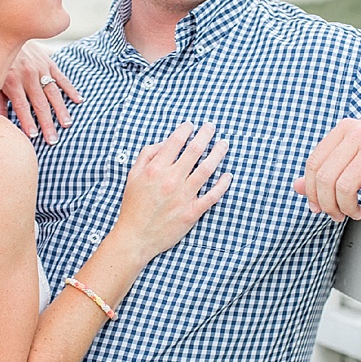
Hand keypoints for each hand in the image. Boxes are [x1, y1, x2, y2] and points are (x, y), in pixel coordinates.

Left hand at [0, 43, 81, 141]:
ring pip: (53, 93)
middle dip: (46, 123)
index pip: (22, 106)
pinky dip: (70, 89)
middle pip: (39, 104)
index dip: (27, 121)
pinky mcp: (49, 62)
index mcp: (12, 81)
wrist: (5, 31)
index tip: (33, 136)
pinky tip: (78, 101)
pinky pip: (62, 77)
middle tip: (53, 139)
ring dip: (61, 110)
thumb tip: (0, 122)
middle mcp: (28, 75)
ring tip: (67, 124)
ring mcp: (41, 68)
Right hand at [115, 122, 231, 259]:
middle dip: (206, 135)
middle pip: (195, 150)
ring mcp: (184, 196)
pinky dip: (223, 184)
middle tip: (212, 128)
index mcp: (155, 169)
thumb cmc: (134, 206)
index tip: (191, 125)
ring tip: (224, 144)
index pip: (175, 142)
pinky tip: (227, 176)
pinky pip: (213, 195)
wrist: (136, 236)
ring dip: (218, 153)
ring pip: (208, 169)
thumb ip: (146, 156)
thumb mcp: (132, 176)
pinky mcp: (192, 212)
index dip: (186, 129)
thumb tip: (164, 143)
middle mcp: (171, 180)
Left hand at [294, 119, 360, 221]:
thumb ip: (326, 169)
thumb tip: (296, 188)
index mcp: (344, 129)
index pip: (314, 164)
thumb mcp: (353, 155)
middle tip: (336, 214)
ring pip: (345, 187)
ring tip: (353, 212)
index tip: (317, 206)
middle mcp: (360, 133)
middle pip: (326, 178)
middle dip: (327, 204)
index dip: (311, 191)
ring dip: (346, 208)